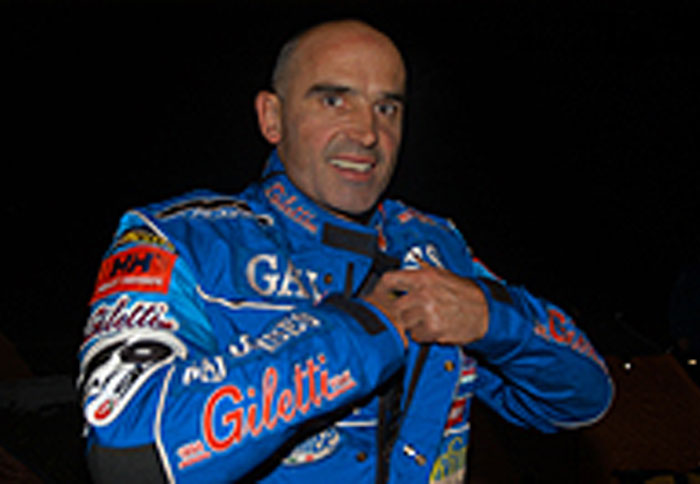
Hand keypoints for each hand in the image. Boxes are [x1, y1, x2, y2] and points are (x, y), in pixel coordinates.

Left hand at [363, 262, 488, 345]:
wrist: (485, 311)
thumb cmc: (464, 293)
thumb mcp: (441, 276)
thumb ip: (418, 278)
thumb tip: (395, 283)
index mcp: (424, 277)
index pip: (390, 280)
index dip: (381, 289)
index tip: (379, 295)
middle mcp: (424, 293)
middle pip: (393, 306)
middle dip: (397, 312)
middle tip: (405, 313)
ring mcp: (428, 312)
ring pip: (403, 322)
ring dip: (409, 324)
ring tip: (423, 320)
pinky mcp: (434, 330)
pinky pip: (415, 336)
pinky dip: (420, 335)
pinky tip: (431, 329)